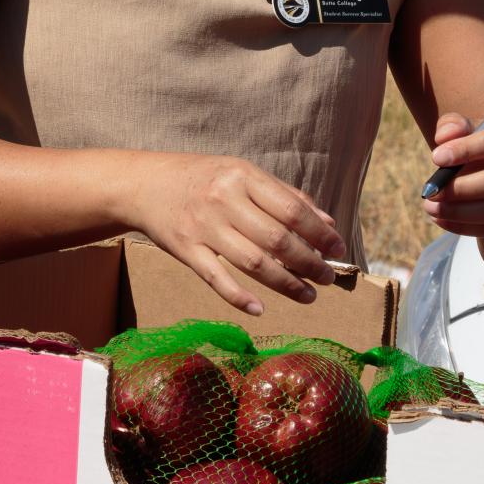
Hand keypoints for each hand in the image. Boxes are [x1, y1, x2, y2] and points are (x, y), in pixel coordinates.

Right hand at [130, 152, 346, 316]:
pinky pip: (217, 278)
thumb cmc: (203, 178)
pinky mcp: (186, 250)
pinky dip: (240, 297)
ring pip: (253, 263)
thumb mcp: (243, 174)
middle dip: (309, 263)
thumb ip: (285, 196)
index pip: (292, 210)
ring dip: (286, 284)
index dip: (320, 233)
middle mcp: (224, 200)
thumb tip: (327, 224)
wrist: (145, 184)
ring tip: (308, 295)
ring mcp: (203, 227)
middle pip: (277, 239)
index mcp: (243, 176)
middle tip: (326, 278)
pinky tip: (261, 309)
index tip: (338, 249)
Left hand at [421, 111, 483, 241]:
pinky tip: (442, 220)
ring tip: (431, 208)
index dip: (467, 149)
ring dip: (460, 211)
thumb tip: (443, 137)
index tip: (436, 158)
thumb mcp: (471, 131)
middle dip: (461, 187)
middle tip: (431, 191)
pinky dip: (466, 226)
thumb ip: (455, 126)